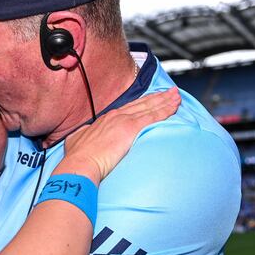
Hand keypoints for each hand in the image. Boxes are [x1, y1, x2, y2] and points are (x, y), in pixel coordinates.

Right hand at [59, 87, 180, 181]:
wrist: (80, 162)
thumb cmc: (77, 156)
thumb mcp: (77, 140)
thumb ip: (82, 136)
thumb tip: (80, 136)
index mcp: (105, 119)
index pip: (129, 108)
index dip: (142, 103)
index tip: (151, 99)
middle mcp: (116, 116)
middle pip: (142, 104)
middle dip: (157, 97)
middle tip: (170, 91)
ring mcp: (124, 120)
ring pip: (150, 107)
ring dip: (165, 101)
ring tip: (177, 95)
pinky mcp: (131, 128)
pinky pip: (153, 116)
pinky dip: (165, 110)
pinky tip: (175, 106)